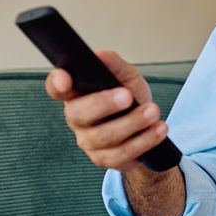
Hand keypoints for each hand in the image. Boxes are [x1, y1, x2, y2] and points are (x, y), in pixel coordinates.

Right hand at [44, 50, 169, 172]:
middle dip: (104, 104)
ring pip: (104, 136)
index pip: (57, 89)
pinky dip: (144, 141)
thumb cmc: (130, 99)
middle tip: (127, 96)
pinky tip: (158, 130)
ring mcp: (88, 142)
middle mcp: (77, 119)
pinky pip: (121, 154)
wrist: (148, 129)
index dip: (56, 83)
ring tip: (153, 112)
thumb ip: (114, 66)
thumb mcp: (127, 78)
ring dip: (132, 123)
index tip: (64, 77)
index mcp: (77, 95)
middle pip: (79, 114)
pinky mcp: (104, 159)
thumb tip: (100, 55)